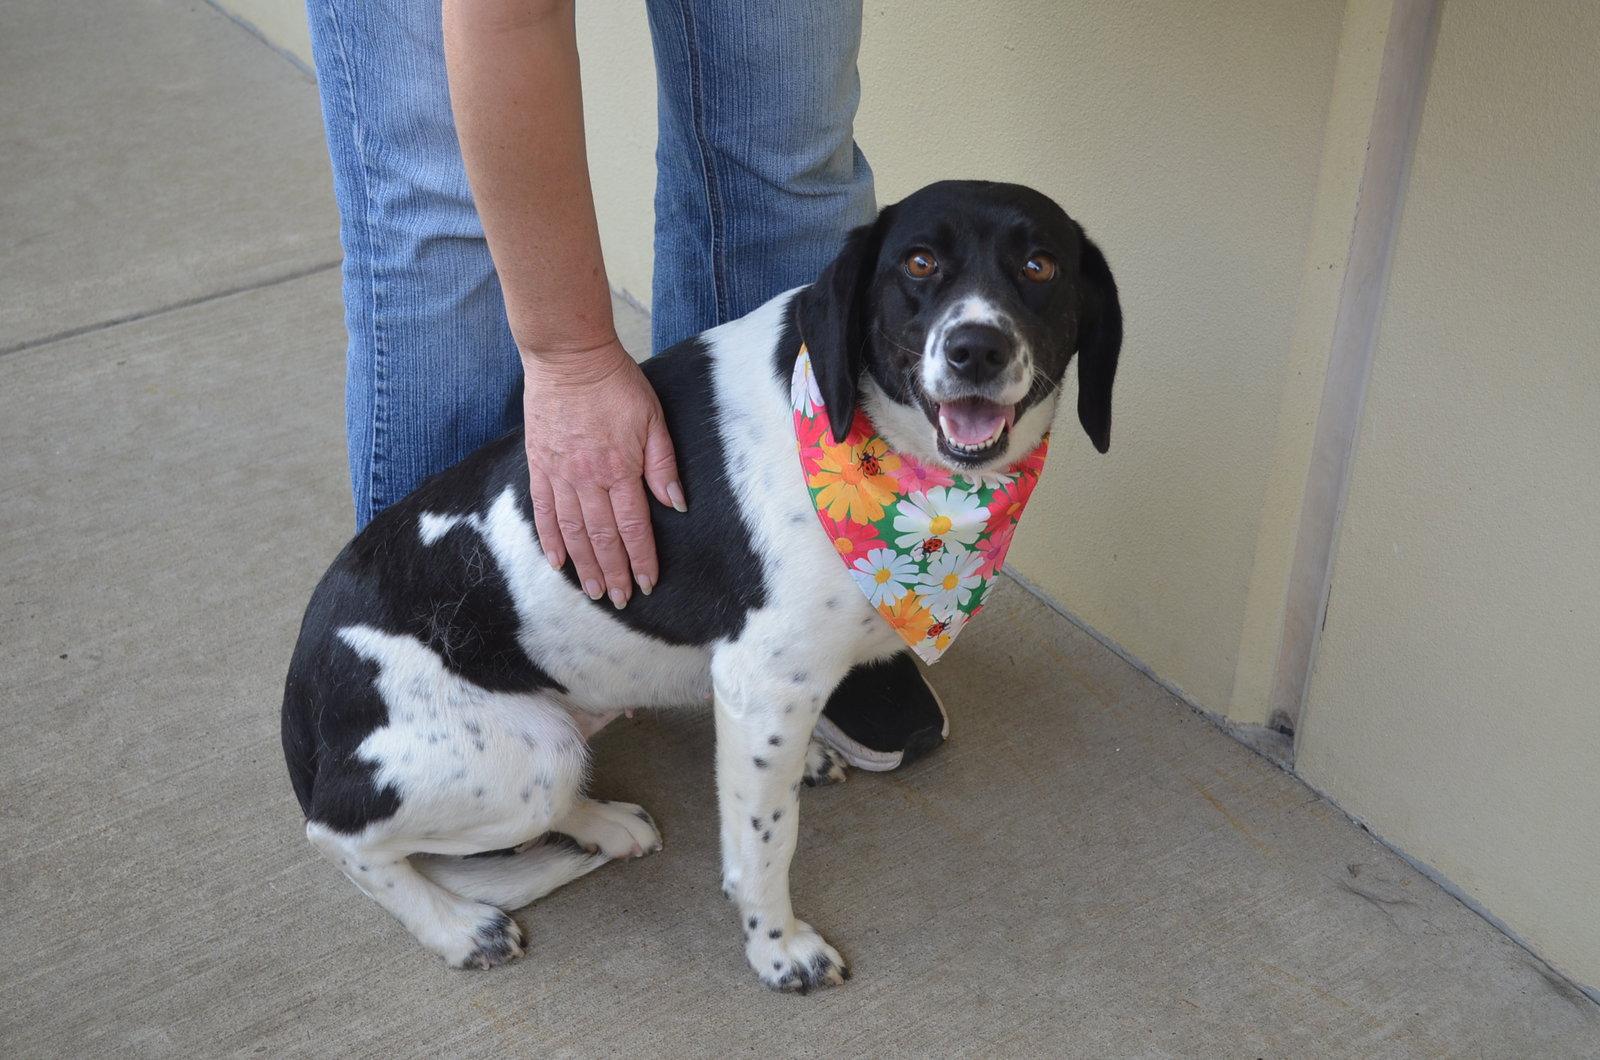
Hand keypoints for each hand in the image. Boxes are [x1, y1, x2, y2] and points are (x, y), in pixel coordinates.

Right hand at [521, 341, 684, 607]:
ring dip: (584, 565)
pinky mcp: (539, 465)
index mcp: (620, 469)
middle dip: (614, 572)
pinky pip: (543, 511)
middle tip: (620, 599)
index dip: (641, 558)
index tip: (647, 583)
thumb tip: (676, 504)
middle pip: (602, 537)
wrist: (568, 357)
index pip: (633, 526)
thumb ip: (662, 465)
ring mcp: (559, 474)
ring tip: (594, 591)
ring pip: (573, 531)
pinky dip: (550, 539)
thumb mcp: (653, 419)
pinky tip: (557, 562)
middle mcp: (587, 479)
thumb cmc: (616, 384)